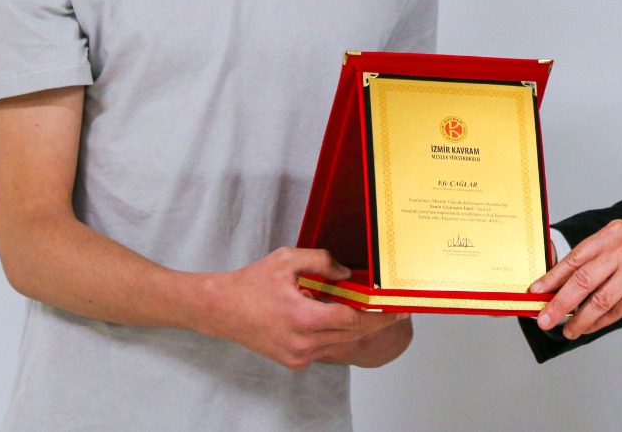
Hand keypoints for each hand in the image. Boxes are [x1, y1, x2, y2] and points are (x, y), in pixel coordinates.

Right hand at [192, 247, 407, 369]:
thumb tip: (348, 273)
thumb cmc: (252, 283)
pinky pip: (325, 347)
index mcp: (303, 317)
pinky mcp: (294, 361)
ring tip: (370, 309)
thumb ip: (321, 261)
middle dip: (376, 321)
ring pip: (340, 342)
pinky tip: (339, 318)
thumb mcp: (287, 259)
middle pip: (351, 334)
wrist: (222, 310)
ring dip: (356, 327)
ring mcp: (298, 356)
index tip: (398, 308)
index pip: (352, 320)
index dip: (379, 314)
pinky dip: (335, 334)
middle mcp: (302, 343)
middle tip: (395, 309)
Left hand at [530, 221, 621, 338]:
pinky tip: (588, 327)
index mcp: (611, 234)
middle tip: (545, 317)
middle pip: (582, 279)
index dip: (553, 276)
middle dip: (560, 302)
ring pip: (599, 299)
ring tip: (567, 329)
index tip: (537, 291)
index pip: (575, 257)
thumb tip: (564, 284)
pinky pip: (616, 310)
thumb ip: (597, 259)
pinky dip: (599, 322)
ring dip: (579, 319)